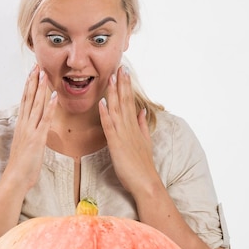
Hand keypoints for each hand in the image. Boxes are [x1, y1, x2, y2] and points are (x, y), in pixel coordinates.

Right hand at [4, 65, 57, 191]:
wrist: (15, 177)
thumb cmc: (21, 165)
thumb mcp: (25, 145)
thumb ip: (29, 134)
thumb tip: (34, 129)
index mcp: (21, 125)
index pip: (24, 101)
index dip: (28, 86)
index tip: (32, 73)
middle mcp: (24, 124)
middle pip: (28, 98)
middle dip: (33, 81)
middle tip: (37, 66)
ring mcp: (30, 130)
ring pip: (35, 105)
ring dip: (41, 89)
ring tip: (44, 74)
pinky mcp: (37, 138)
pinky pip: (44, 120)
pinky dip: (49, 107)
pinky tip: (53, 96)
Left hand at [99, 65, 159, 196]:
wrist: (146, 182)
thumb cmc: (142, 166)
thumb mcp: (144, 142)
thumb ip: (142, 125)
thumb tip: (141, 112)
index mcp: (134, 126)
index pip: (130, 102)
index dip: (126, 86)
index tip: (124, 72)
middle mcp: (130, 127)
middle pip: (125, 101)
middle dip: (121, 83)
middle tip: (119, 66)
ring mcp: (124, 135)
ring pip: (118, 110)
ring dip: (113, 93)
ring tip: (110, 77)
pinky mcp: (117, 144)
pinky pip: (110, 127)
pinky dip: (106, 114)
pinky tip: (102, 103)